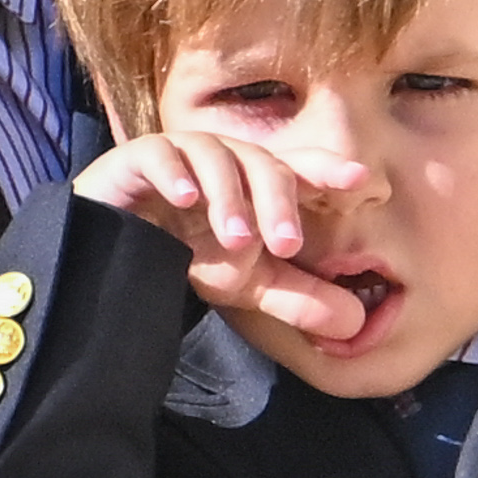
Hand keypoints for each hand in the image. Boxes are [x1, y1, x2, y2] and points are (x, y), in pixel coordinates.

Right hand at [72, 130, 375, 357]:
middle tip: (288, 245)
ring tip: (238, 239)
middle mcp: (225, 160)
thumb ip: (299, 299)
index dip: (330, 170)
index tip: (364, 182)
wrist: (113, 250)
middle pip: (261, 162)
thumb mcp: (248, 284)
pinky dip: (174, 173)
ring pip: (213, 155)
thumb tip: (355, 324)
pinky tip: (184, 199)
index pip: (300, 169)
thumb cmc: (188, 253)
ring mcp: (180, 154)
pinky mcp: (135, 158)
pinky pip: (158, 153)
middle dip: (278, 201)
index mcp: (256, 183)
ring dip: (230, 196)